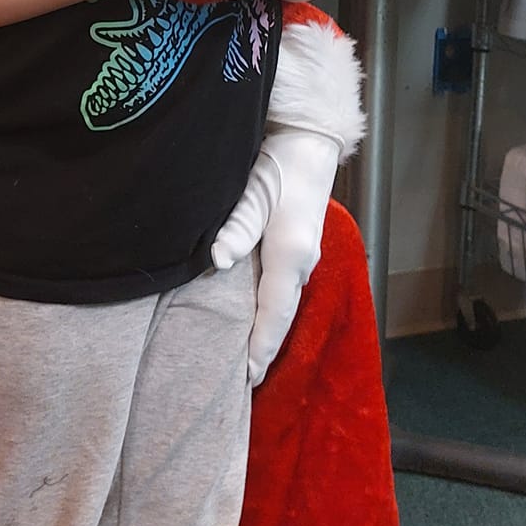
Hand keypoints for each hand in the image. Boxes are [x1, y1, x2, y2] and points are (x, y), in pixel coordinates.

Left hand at [210, 126, 339, 383]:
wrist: (307, 142)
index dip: (260, 347)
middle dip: (263, 349)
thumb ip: (237, 229)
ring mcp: (304, 257)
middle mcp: (302, 263)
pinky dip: (268, 312)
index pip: (274, 314)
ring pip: (282, 304)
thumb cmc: (279, 164)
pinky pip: (283, 291)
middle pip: (281, 316)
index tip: (246, 378)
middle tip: (242, 384)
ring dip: (265, 331)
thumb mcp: (253, 193)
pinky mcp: (297, 248)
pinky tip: (253, 320)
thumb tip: (217, 261)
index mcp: (291, 255)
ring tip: (245, 361)